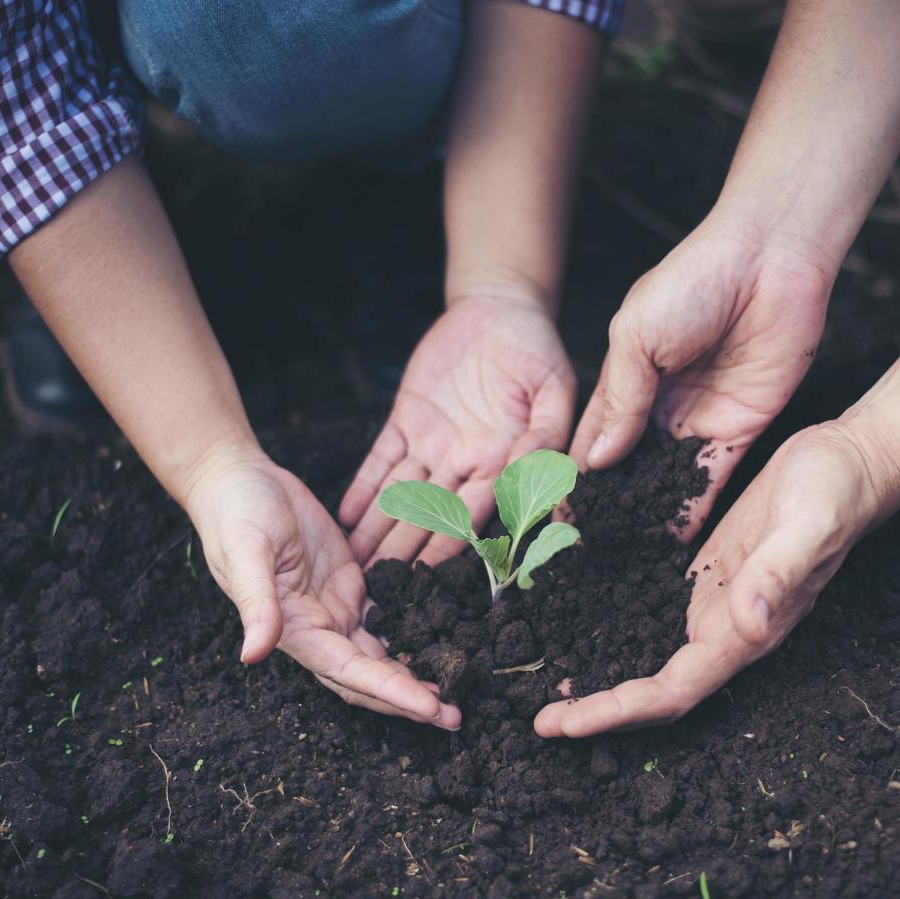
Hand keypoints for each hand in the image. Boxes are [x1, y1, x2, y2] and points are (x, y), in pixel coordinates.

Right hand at [184, 450, 460, 728]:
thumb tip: (252, 655)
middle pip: (371, 676)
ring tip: (458, 687)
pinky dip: (413, 631)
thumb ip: (256, 603)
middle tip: (456, 715)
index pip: (350, 673)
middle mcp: (319, 628)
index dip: (390, 693)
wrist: (238, 480)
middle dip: (411, 699)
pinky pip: (388, 615)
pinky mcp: (349, 582)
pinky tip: (446, 639)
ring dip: (416, 673)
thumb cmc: (235, 514)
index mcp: (295, 629)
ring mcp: (336, 607)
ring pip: (383, 653)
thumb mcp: (246, 552)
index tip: (430, 708)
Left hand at [340, 291, 576, 565]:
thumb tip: (541, 475)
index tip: (428, 577)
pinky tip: (347, 517)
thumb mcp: (553, 387)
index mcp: (502, 460)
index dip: (449, 545)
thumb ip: (546, 432)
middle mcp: (465, 461)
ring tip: (355, 565)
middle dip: (405, 552)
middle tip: (380, 590)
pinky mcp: (408, 421)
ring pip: (402, 496)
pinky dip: (364, 489)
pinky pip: (381, 460)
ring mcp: (434, 444)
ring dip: (379, 531)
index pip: (473, 512)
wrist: (497, 309)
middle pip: (431, 516)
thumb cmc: (534, 347)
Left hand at [534, 422, 886, 736]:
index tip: (568, 723)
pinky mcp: (703, 574)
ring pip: (646, 655)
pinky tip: (575, 620)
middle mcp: (724, 628)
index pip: (673, 691)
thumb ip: (778, 576)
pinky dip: (611, 627)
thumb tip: (746, 625)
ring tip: (546, 684)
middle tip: (540, 720)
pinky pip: (649, 613)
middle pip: (653, 689)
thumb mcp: (806, 525)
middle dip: (597, 709)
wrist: (853, 462)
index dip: (619, 712)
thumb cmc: (836, 492)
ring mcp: (711, 603)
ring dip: (600, 676)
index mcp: (745, 631)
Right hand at [572, 218, 834, 536]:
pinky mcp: (741, 427)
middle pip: (628, 467)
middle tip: (586, 550)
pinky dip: (693, 508)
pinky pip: (713, 478)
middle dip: (609, 506)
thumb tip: (595, 460)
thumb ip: (619, 400)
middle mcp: (659, 404)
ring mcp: (699, 418)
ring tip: (626, 557)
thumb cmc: (694, 280)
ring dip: (649, 515)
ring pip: (667, 480)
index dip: (574, 476)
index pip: (592, 438)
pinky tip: (674, 541)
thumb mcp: (636, 336)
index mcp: (626, 376)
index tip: (553, 515)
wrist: (769, 260)